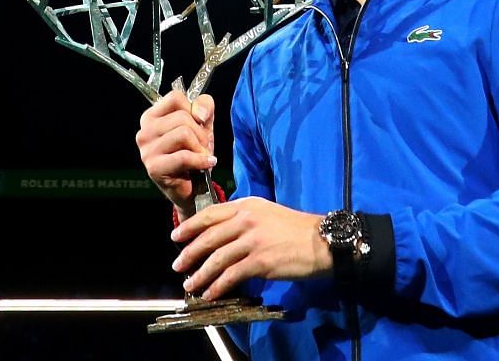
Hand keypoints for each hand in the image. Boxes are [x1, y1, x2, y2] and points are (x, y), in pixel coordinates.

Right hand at [136, 81, 215, 206]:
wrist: (193, 188)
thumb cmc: (194, 153)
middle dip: (201, 133)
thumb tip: (199, 113)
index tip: (198, 125)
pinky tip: (208, 164)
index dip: (193, 110)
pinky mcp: (154, 168)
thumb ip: (204, 107)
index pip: (175, 98)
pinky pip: (184, 156)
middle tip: (202, 147)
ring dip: (201, 148)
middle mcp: (144, 131)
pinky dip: (201, 160)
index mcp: (151, 117)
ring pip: (184, 134)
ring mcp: (147, 150)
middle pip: (182, 117)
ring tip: (201, 156)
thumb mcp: (202, 125)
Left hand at [170, 197, 330, 300]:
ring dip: (200, 274)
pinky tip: (210, 293)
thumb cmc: (295, 229)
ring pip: (217, 259)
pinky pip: (232, 275)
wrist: (322, 242)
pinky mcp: (261, 261)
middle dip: (189, 253)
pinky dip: (218, 286)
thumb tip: (220, 235)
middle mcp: (246, 220)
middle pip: (208, 237)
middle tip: (177, 266)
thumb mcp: (267, 213)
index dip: (190, 226)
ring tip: (190, 285)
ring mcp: (253, 240)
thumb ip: (243, 219)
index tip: (176, 236)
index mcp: (247, 205)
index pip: (210, 214)